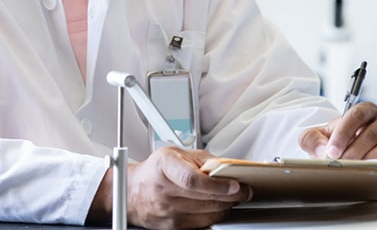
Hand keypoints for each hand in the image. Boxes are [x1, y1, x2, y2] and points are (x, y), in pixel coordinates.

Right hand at [88, 146, 251, 229]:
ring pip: (207, 214)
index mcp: (165, 167)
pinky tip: (217, 206)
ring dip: (225, 206)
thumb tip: (226, 166)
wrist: (132, 192)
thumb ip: (202, 159)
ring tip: (231, 197)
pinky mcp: (171, 227)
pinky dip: (213, 216)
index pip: (194, 180)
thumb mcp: (175, 153)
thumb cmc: (155, 170)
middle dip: (230, 196)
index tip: (235, 185)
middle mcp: (164, 191)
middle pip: (205, 198)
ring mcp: (167, 212)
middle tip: (244, 191)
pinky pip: (201, 224)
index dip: (218, 185)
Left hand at [298, 101, 376, 163]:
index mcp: (364, 111)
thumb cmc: (333, 141)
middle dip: (355, 150)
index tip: (332, 151)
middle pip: (373, 133)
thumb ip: (312, 139)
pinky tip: (369, 173)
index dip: (344, 134)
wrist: (343, 152)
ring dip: (372, 158)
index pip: (357, 116)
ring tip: (356, 168)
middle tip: (342, 163)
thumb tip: (322, 150)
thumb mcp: (315, 136)